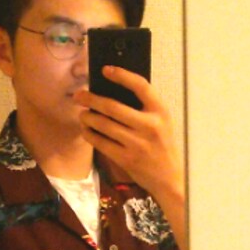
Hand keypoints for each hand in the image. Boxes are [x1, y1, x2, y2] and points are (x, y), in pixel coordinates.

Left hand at [74, 69, 184, 231]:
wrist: (169, 179)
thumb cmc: (163, 146)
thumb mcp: (162, 122)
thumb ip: (145, 107)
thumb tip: (112, 90)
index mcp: (160, 112)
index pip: (141, 86)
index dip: (122, 75)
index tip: (105, 70)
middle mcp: (150, 126)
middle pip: (113, 107)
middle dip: (91, 99)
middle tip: (79, 95)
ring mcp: (137, 144)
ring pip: (104, 125)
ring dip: (88, 117)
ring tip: (82, 114)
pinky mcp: (126, 159)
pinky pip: (101, 143)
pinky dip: (90, 135)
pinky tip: (86, 130)